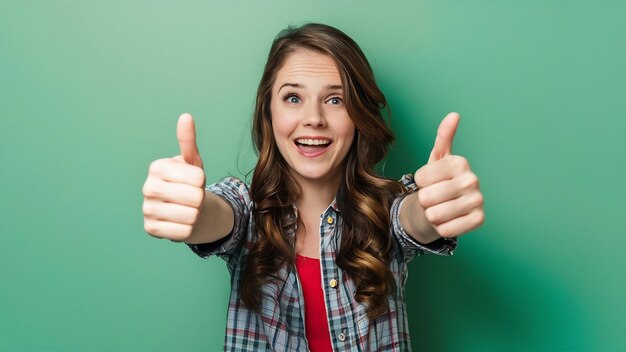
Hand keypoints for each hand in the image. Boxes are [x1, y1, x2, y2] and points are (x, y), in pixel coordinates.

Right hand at [142, 113, 205, 240]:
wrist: (185, 209)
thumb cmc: (189, 183)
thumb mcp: (192, 162)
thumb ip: (188, 141)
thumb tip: (186, 117)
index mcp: (157, 167)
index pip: (198, 178)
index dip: (202, 182)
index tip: (193, 182)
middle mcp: (148, 187)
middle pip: (195, 197)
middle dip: (199, 199)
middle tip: (191, 197)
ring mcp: (147, 210)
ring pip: (191, 216)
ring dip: (195, 214)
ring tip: (187, 209)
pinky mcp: (151, 229)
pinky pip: (184, 232)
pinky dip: (188, 229)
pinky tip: (180, 221)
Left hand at [414, 112, 484, 237]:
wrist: (447, 207)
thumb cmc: (439, 181)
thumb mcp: (437, 158)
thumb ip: (443, 136)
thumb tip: (454, 115)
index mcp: (460, 162)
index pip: (420, 178)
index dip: (418, 183)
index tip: (429, 181)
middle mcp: (472, 179)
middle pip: (427, 197)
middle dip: (424, 201)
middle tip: (434, 198)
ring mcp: (478, 200)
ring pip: (435, 215)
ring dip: (431, 215)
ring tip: (440, 208)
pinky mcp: (479, 220)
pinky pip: (447, 229)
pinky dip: (442, 228)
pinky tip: (448, 220)